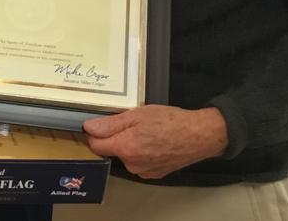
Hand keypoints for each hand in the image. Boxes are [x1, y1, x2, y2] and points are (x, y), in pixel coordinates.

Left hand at [83, 105, 228, 178]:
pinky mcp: (154, 174)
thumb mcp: (137, 114)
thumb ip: (110, 124)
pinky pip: (139, 162)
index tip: (102, 123)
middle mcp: (132, 164)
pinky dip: (142, 153)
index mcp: (125, 148)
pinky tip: (154, 142)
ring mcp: (144, 172)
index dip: (96, 133)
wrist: (199, 136)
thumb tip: (88, 128)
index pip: (95, 145)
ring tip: (146, 132)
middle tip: (132, 124)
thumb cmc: (169, 121)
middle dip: (116, 137)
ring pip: (126, 156)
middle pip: (111, 150)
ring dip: (130, 145)